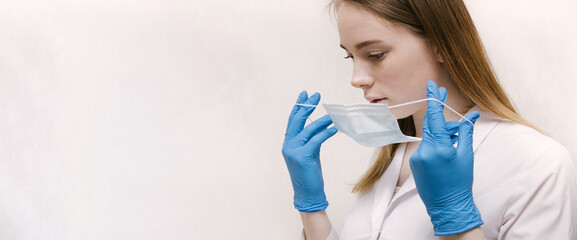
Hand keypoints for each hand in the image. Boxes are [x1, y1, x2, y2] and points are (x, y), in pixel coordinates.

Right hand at [282, 91, 337, 211]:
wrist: (307, 193)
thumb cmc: (309, 173)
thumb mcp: (310, 153)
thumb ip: (312, 139)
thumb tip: (322, 126)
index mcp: (288, 142)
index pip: (293, 120)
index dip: (299, 106)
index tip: (305, 94)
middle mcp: (288, 144)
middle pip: (297, 120)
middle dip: (306, 106)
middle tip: (316, 95)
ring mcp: (293, 150)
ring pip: (308, 130)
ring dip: (321, 121)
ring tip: (332, 115)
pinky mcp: (302, 156)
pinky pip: (315, 140)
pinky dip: (325, 133)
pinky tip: (333, 129)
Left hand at [409, 80, 482, 235]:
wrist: (448, 207)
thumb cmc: (461, 182)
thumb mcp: (466, 156)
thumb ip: (465, 133)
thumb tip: (471, 116)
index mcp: (439, 148)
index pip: (435, 118)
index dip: (434, 100)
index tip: (432, 86)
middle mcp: (425, 151)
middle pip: (431, 124)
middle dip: (439, 113)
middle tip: (443, 97)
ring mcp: (417, 157)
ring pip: (429, 136)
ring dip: (441, 132)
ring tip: (455, 137)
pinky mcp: (414, 163)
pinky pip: (425, 147)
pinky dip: (435, 144)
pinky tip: (446, 149)